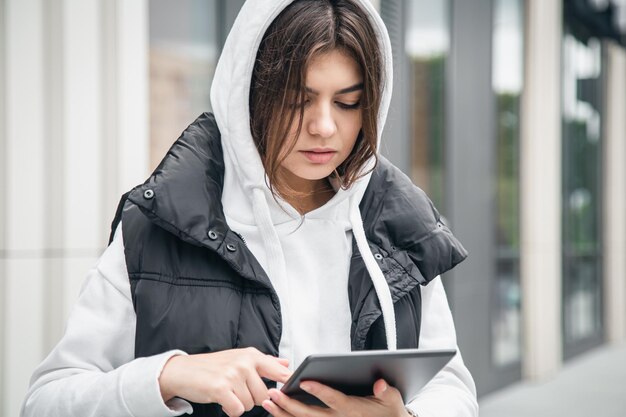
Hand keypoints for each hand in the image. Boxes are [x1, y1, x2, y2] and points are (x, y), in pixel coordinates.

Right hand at [158, 347, 290, 416]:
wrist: (183, 371)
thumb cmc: (214, 366)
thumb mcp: (240, 358)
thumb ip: (265, 362)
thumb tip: (286, 363)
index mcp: (252, 355)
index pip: (279, 372)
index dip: (287, 384)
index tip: (291, 391)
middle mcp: (244, 363)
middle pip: (264, 395)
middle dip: (251, 399)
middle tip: (236, 391)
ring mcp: (233, 375)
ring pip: (250, 404)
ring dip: (238, 404)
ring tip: (227, 393)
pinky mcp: (221, 388)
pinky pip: (237, 410)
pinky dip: (230, 410)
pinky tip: (222, 400)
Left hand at [262, 379, 410, 416]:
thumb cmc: (388, 410)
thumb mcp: (392, 400)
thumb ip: (385, 391)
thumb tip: (379, 384)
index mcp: (352, 409)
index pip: (332, 399)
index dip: (318, 391)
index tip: (303, 382)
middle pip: (310, 414)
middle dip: (290, 404)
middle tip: (273, 394)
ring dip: (283, 413)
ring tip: (267, 402)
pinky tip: (275, 412)